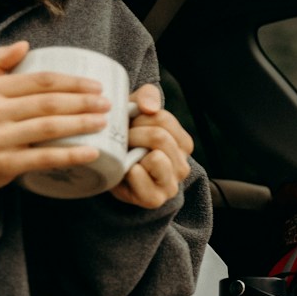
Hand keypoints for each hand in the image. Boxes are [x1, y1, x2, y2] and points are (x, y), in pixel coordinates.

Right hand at [0, 41, 111, 191]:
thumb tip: (24, 45)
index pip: (40, 81)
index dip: (71, 82)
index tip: (96, 86)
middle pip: (48, 103)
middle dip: (82, 102)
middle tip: (107, 105)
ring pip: (48, 128)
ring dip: (80, 124)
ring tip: (103, 123)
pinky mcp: (4, 164)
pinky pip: (43, 158)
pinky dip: (70, 155)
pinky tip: (92, 152)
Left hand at [110, 84, 195, 209]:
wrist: (113, 171)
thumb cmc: (128, 139)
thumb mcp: (138, 112)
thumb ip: (147, 97)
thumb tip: (149, 108)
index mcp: (183, 143)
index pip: (164, 119)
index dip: (139, 118)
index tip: (129, 125)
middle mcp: (183, 165)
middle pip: (159, 137)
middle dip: (134, 135)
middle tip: (122, 140)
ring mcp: (171, 185)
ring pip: (156, 156)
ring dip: (131, 151)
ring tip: (124, 154)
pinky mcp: (154, 199)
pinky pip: (140, 175)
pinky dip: (127, 170)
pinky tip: (124, 171)